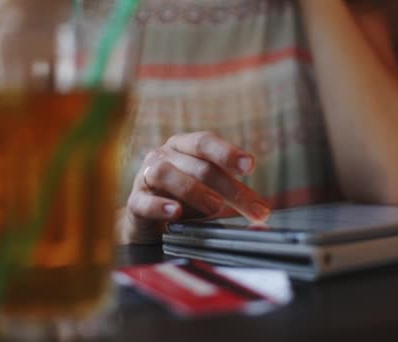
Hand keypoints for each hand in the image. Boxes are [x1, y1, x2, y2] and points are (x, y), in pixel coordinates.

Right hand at [119, 131, 270, 243]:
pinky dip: (161, 206)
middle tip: (251, 208)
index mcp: (185, 146)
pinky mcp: (135, 202)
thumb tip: (262, 216)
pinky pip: (144, 201)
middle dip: (229, 188)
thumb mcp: (212, 193)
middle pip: (198, 165)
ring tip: (215, 207)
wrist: (148, 220)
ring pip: (166, 174)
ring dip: (194, 191)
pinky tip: (176, 212)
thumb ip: (234, 199)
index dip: (228, 152)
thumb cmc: (185, 200)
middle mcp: (164, 155)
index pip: (206, 142)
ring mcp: (145, 177)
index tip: (250, 166)